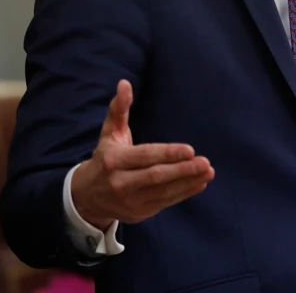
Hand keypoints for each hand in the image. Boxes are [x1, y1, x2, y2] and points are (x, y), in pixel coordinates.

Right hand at [71, 80, 214, 229]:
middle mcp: (121, 182)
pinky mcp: (139, 213)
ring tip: (208, 172)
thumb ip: (119, 109)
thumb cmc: (105, 158)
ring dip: (188, 182)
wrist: (87, 197)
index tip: (190, 150)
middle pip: (156, 177)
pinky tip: (199, 183)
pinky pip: (165, 202)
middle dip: (182, 170)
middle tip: (205, 163)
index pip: (145, 156)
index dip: (167, 154)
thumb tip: (124, 84)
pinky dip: (184, 193)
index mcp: (114, 160)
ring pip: (164, 192)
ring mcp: (131, 200)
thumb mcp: (108, 133)